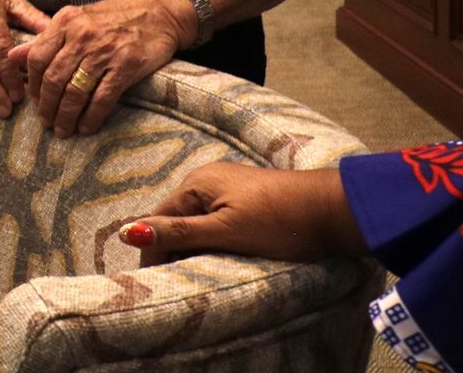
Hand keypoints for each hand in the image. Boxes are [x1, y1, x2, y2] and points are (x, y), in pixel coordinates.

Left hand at [5, 0, 184, 135]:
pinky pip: (102, 98)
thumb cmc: (114, 17)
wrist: (159, 13)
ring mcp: (104, 51)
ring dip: (67, 116)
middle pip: (54, 79)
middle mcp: (81, 35)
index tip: (35, 102)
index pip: (37, 58)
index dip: (33, 85)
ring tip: (64, 130)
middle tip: (47, 123)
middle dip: (47, 107)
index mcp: (65, 21)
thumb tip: (12, 57)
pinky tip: (87, 127)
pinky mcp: (127, 66)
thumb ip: (45, 39)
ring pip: (76, 91)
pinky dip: (92, 117)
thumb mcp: (76, 19)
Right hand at [122, 162, 364, 265]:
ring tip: (200, 272)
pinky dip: (211, 239)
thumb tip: (126, 233)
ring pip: (195, 221)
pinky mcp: (247, 198)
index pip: (157, 219)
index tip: (156, 282)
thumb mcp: (226, 231)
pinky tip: (222, 255)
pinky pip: (214, 220)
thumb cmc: (280, 221)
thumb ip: (179, 233)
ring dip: (193, 246)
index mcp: (196, 183)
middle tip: (180, 281)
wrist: (335, 210)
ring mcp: (228, 187)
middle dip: (172, 248)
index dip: (153, 250)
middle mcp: (207, 179)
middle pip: (175, 219)